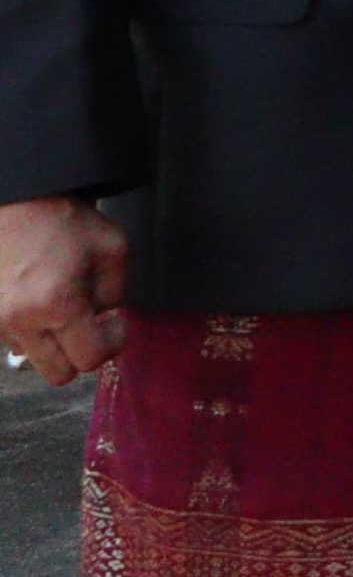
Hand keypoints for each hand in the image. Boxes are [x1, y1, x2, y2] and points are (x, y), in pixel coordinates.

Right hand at [0, 196, 124, 385]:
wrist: (18, 203)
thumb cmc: (65, 222)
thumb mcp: (112, 248)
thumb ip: (116, 291)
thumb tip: (105, 316)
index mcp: (57, 306)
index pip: (89, 360)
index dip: (112, 343)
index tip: (115, 320)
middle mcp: (21, 322)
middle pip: (59, 374)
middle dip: (81, 353)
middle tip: (92, 324)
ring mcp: (0, 323)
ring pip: (35, 359)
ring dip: (55, 343)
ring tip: (64, 307)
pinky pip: (17, 342)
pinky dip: (35, 331)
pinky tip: (44, 302)